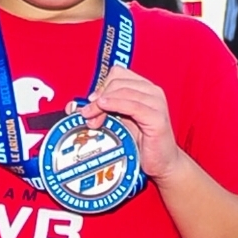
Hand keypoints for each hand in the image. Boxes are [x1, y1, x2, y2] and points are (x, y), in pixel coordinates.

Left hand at [78, 68, 183, 182]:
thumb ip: (102, 111)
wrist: (162, 163)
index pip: (117, 74)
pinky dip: (115, 104)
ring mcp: (156, 103)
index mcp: (144, 88)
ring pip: (123, 91)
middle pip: (118, 81)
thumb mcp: (119, 122)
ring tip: (91, 119)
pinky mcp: (157, 117)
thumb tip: (74, 107)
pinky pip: (133, 105)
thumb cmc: (141, 144)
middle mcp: (152, 91)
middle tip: (87, 114)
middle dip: (98, 96)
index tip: (90, 102)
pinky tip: (103, 108)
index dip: (101, 86)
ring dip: (101, 103)